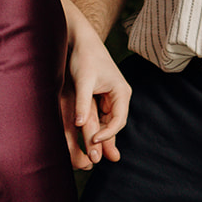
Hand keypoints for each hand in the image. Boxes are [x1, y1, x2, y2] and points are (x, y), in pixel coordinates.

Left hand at [59, 0, 130, 170]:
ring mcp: (110, 98)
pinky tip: (84, 141)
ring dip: (98, 137)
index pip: (119, 120)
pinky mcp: (100, 98)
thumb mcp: (84, 80)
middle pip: (113, 125)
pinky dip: (92, 128)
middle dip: (105, 141)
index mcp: (121, 92)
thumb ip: (83, 103)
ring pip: (105, 123)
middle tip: (95, 160)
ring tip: (89, 157)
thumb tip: (80, 124)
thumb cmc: (85, 57)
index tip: (93, 141)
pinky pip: (98, 117)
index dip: (108, 134)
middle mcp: (119, 97)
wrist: (81, 41)